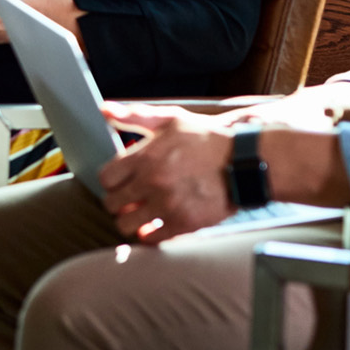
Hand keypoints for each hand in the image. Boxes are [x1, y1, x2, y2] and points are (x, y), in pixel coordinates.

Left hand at [96, 102, 237, 241]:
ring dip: (129, 220)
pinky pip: (151, 239)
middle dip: (117, 202)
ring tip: (139, 214)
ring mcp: (167, 205)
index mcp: (144, 157)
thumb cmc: (207, 138)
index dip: (111, 182)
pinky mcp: (184, 223)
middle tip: (129, 200)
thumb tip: (105, 110)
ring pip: (125, 225)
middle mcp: (152, 182)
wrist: (244, 161)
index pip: (106, 179)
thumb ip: (135, 116)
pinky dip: (149, 235)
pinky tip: (154, 226)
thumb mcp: (171, 119)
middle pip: (111, 204)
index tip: (120, 182)